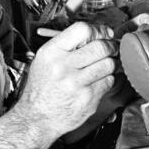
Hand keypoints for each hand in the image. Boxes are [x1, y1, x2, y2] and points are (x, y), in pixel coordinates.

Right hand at [15, 21, 117, 138]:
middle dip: (111, 46)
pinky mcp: (88, 98)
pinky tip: (98, 80)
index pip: (83, 30)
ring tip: (106, 64)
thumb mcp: (45, 60)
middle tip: (111, 48)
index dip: (98, 30)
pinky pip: (108, 81)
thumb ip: (67, 45)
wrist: (37, 118)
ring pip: (109, 64)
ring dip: (112, 62)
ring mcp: (77, 84)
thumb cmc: (42, 88)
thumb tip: (98, 34)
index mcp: (51, 52)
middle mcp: (63, 67)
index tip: (104, 33)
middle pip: (101, 46)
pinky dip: (107, 79)